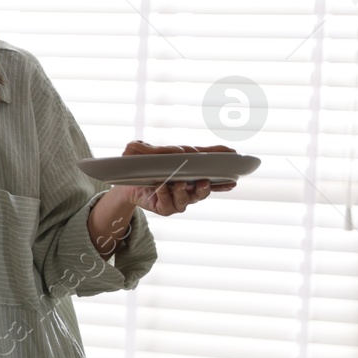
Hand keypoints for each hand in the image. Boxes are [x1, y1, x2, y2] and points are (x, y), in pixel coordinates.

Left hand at [117, 140, 236, 215]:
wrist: (122, 183)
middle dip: (209, 185)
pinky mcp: (166, 208)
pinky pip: (169, 205)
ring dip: (184, 192)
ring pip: (189, 199)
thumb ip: (151, 149)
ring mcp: (178, 198)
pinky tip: (160, 188)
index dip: (222, 159)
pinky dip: (165, 196)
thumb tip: (170, 150)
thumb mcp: (140, 152)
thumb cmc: (137, 165)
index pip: (209, 163)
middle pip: (206, 187)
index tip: (235, 156)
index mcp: (189, 167)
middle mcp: (188, 184)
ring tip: (178, 184)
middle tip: (205, 180)